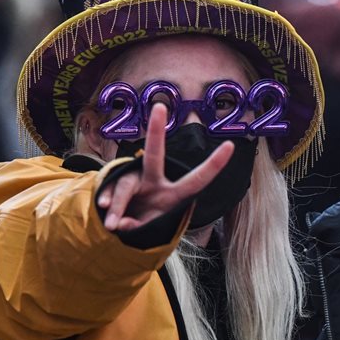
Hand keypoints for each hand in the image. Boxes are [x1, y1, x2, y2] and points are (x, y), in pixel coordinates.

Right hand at [97, 104, 233, 230]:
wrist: (125, 226)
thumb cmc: (146, 224)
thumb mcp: (148, 231)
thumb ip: (138, 228)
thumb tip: (122, 224)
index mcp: (175, 194)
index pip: (197, 179)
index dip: (214, 165)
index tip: (231, 145)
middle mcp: (156, 181)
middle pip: (155, 155)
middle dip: (155, 132)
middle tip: (159, 108)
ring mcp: (134, 180)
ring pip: (125, 186)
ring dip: (118, 207)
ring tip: (112, 226)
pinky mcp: (114, 183)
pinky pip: (110, 190)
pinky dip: (108, 206)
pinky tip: (109, 223)